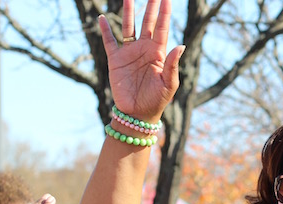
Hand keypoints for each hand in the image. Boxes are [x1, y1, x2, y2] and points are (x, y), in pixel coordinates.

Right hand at [97, 0, 185, 123]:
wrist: (138, 114)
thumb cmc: (157, 100)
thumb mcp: (169, 84)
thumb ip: (172, 65)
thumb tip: (180, 45)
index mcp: (158, 53)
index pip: (162, 28)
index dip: (164, 13)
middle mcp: (144, 49)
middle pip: (147, 22)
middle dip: (150, 6)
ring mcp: (129, 53)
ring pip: (128, 27)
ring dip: (128, 12)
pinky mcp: (116, 60)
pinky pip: (109, 41)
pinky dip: (105, 30)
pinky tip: (102, 18)